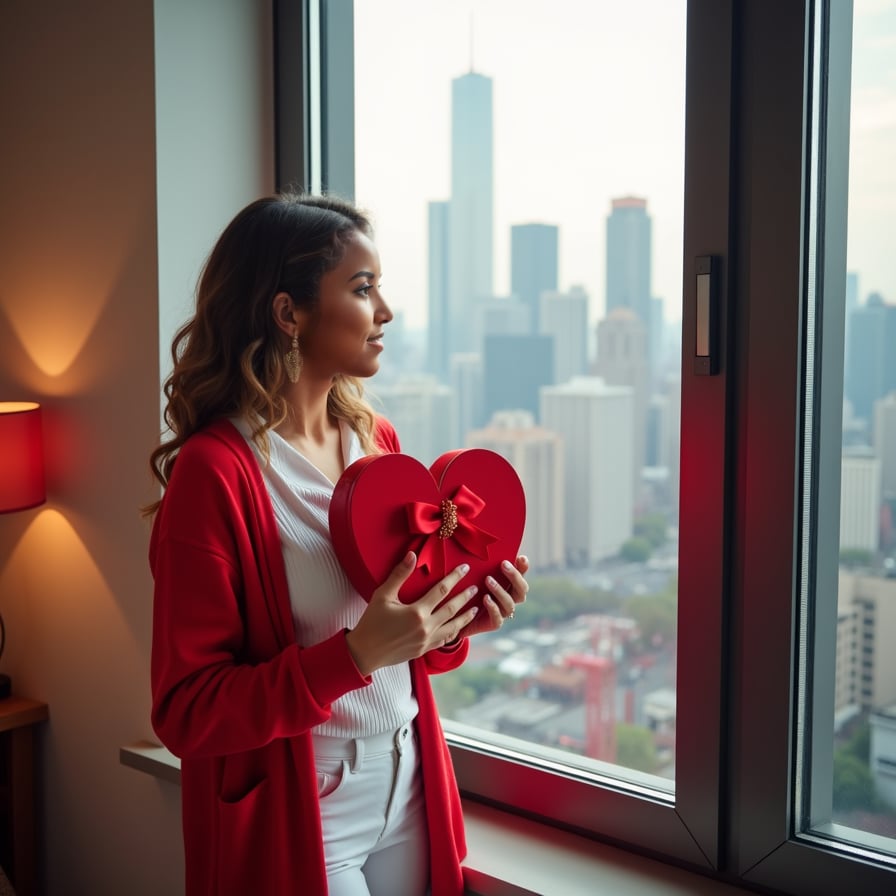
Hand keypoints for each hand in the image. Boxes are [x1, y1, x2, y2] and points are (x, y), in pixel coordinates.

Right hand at [345, 552, 480, 674]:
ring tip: (475, 609)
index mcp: (416, 612)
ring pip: (453, 627)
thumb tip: (412, 554)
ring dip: (465, 617)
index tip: (465, 568)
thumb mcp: (383, 595)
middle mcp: (425, 627)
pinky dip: (454, 633)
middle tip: (476, 588)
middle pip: (451, 608)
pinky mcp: (424, 650)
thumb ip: (399, 574)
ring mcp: (426, 641)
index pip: (442, 590)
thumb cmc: (372, 621)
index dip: (455, 577)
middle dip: (465, 597)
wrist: (365, 652)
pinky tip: (458, 628)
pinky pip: (444, 640)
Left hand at [454, 555, 529, 640]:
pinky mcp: (494, 623)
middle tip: (503, 564)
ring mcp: (503, 612)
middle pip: (521, 590)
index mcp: (509, 587)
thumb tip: (478, 543)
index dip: (523, 568)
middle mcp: (510, 599)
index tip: (521, 557)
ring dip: (500, 590)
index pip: (521, 576)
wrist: (458, 616)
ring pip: (510, 603)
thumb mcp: (476, 577)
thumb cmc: (469, 591)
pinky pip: (498, 618)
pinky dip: (493, 607)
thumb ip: (482, 565)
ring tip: (488, 580)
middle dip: (514, 576)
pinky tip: (486, 598)